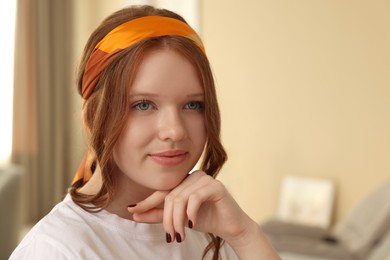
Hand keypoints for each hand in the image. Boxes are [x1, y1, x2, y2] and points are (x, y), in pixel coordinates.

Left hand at [127, 171, 279, 258]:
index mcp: (184, 181)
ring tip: (180, 236)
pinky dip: (191, 213)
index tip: (132, 211)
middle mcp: (193, 176)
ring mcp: (205, 179)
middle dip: (167, 219)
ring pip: (181, 198)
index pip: (162, 191)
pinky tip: (192, 224)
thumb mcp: (179, 218)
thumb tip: (135, 214)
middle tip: (171, 237)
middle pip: (170, 197)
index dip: (147, 202)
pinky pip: (195, 198)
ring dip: (178, 220)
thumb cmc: (206, 219)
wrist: (231, 226)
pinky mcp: (215, 186)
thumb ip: (158, 215)